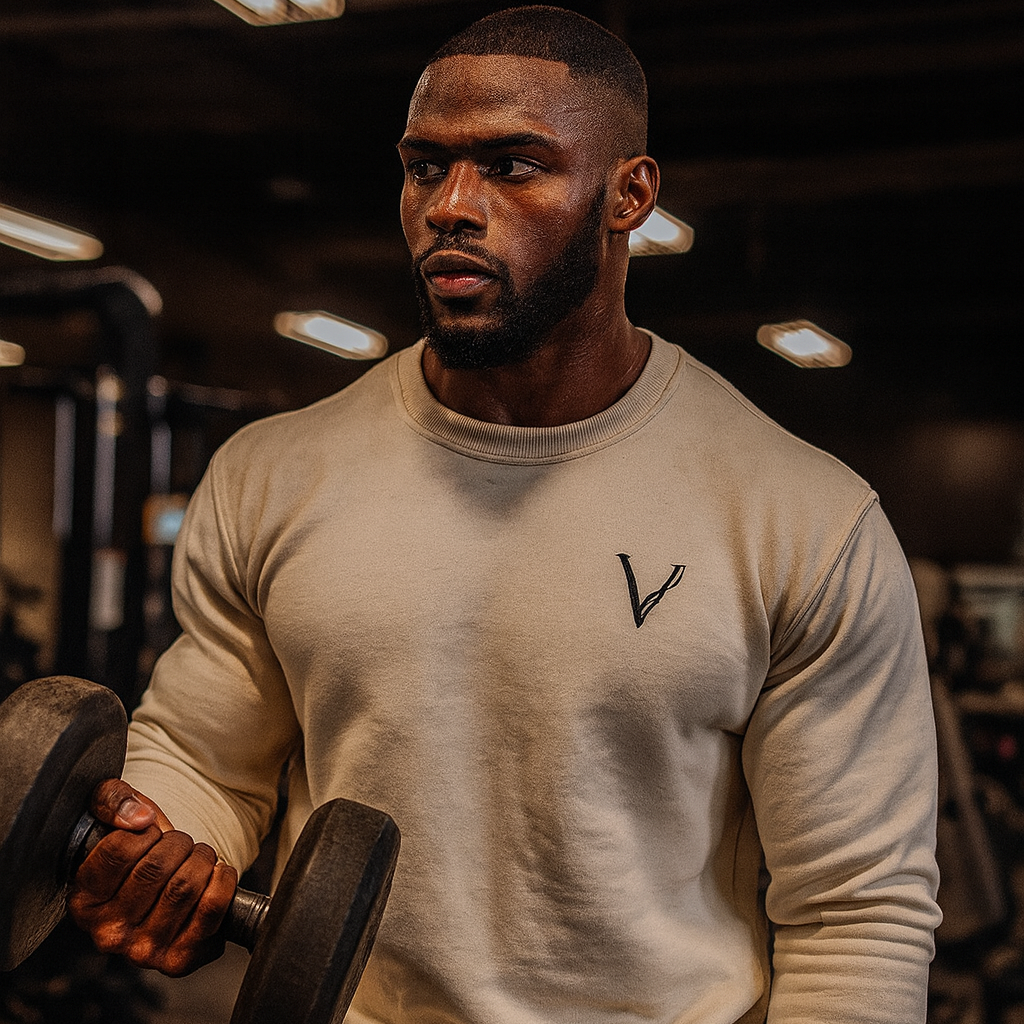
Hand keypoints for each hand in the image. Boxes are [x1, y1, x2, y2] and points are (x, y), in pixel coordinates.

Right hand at [68, 778, 237, 975]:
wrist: (165, 888)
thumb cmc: (137, 850)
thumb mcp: (112, 814)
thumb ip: (113, 800)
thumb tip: (139, 817)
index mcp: (82, 902)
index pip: (119, 850)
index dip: (145, 831)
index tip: (151, 833)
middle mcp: (107, 934)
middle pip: (157, 868)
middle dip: (178, 843)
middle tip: (179, 845)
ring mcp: (142, 952)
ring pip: (185, 885)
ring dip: (202, 858)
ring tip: (196, 859)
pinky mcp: (179, 959)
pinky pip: (212, 907)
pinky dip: (223, 879)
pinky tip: (216, 873)